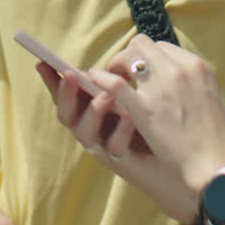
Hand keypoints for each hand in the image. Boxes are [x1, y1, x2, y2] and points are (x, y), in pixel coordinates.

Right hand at [34, 61, 195, 224]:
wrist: (181, 168)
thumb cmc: (160, 130)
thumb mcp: (144, 98)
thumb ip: (126, 82)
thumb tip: (118, 55)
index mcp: (93, 113)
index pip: (67, 95)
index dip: (51, 81)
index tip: (42, 62)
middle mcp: (94, 130)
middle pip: (66, 114)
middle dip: (65, 94)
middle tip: (72, 75)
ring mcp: (104, 147)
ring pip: (84, 133)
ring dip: (92, 112)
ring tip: (106, 96)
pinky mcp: (122, 162)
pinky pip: (114, 147)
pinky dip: (120, 131)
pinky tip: (130, 119)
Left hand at [92, 35, 224, 192]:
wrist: (216, 164)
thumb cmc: (214, 137)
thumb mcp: (209, 97)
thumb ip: (190, 83)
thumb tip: (174, 79)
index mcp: (196, 66)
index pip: (163, 47)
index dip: (150, 57)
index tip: (144, 70)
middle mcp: (178, 70)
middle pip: (143, 45)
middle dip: (130, 55)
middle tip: (124, 72)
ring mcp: (160, 88)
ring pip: (128, 56)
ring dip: (117, 64)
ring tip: (113, 77)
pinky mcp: (144, 109)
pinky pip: (116, 83)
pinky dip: (102, 78)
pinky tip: (95, 79)